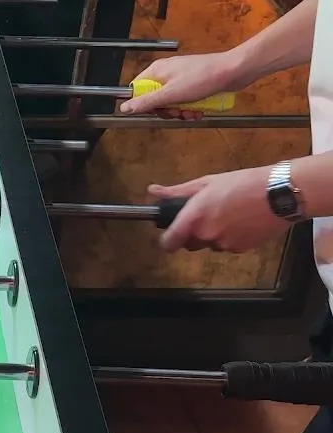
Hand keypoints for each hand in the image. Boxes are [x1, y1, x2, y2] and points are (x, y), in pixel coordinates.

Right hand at [119, 51, 246, 118]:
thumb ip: (146, 102)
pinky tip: (199, 110)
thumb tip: (124, 107)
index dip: (144, 104)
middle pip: (154, 99)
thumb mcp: (171, 94)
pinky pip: (184, 100)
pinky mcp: (192, 84)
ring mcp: (180, 78)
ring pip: (171, 102)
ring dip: (180, 111)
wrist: (234, 71)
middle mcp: (166, 73)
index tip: (157, 111)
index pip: (137, 91)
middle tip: (178, 112)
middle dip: (167, 110)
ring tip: (192, 112)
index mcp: (156, 71)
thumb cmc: (204, 77)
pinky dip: (190, 108)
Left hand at [149, 166, 286, 251]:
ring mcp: (224, 244)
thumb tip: (153, 191)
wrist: (279, 194)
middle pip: (190, 244)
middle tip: (206, 216)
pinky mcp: (241, 249)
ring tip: (228, 215)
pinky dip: (231, 238)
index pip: (170, 242)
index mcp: (194, 217)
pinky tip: (241, 222)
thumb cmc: (242, 183)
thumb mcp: (207, 183)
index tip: (169, 238)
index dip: (167, 241)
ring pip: (210, 245)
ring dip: (213, 235)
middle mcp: (206, 234)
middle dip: (193, 234)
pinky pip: (229, 247)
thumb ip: (177, 192)